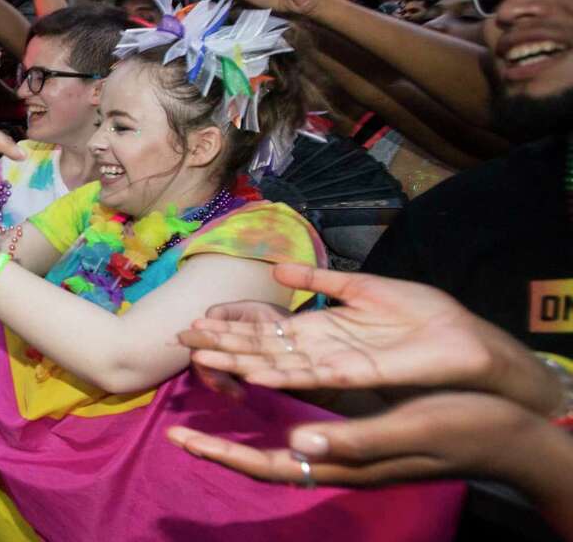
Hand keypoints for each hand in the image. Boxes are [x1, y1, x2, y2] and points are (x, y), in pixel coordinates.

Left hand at [167, 390, 548, 486]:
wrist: (506, 433)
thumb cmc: (461, 427)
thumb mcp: (409, 430)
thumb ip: (354, 440)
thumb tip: (296, 445)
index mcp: (343, 465)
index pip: (268, 468)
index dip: (222, 456)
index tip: (180, 439)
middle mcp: (338, 460)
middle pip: (264, 460)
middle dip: (220, 444)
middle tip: (177, 425)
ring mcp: (348, 449)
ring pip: (280, 441)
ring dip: (242, 422)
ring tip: (211, 394)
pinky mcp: (360, 433)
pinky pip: (304, 425)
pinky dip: (276, 406)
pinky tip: (263, 388)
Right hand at [179, 264, 563, 415]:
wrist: (463, 340)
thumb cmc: (421, 314)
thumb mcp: (363, 287)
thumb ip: (319, 280)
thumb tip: (277, 270)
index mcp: (319, 327)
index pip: (263, 327)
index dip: (230, 324)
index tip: (195, 319)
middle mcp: (316, 348)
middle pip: (258, 346)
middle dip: (221, 342)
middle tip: (180, 338)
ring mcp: (330, 362)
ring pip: (273, 362)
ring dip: (238, 360)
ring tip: (201, 356)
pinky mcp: (352, 374)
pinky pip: (307, 374)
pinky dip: (279, 373)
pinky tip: (252, 371)